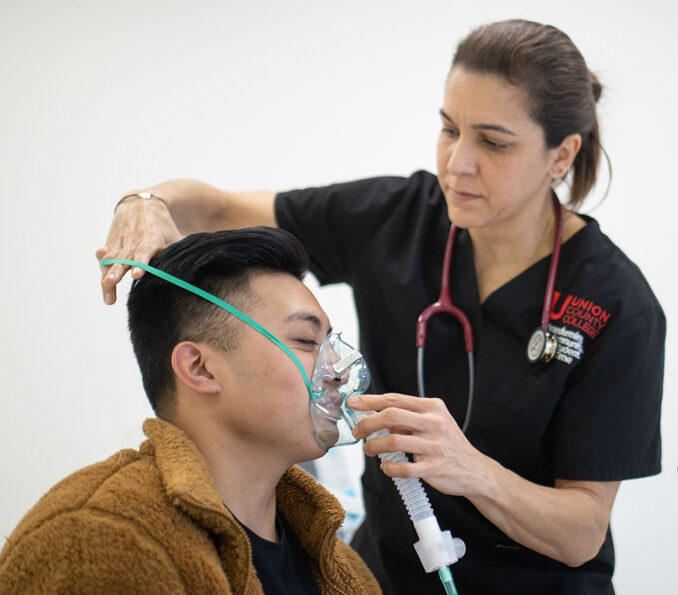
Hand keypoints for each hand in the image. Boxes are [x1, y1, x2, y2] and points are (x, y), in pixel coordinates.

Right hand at [96, 197, 181, 303]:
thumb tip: (198, 270)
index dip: (140, 265)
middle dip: (117, 271)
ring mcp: (121, 244)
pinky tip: (103, 280)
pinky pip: (104, 258)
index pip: (143, 254)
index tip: (137, 275)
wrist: (141, 204)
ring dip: (108, 275)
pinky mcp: (111, 244)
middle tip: (110, 282)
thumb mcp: (173, 237)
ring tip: (107, 289)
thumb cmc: (163, 227)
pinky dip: (103, 266)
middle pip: (123, 260)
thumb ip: (180, 253)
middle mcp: (133, 242)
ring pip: (111, 261)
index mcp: (150, 241)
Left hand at [347, 393, 491, 497]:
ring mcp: (435, 446)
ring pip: (394, 441)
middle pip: (391, 416)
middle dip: (368, 423)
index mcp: (432, 407)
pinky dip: (389, 468)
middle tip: (357, 431)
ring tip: (370, 450)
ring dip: (374, 446)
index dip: (370, 401)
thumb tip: (374, 415)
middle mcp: (435, 423)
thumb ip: (407, 418)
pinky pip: (403, 468)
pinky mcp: (434, 468)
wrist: (475, 470)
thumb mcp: (432, 422)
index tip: (353, 403)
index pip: (394, 400)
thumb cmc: (448, 444)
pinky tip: (386, 466)